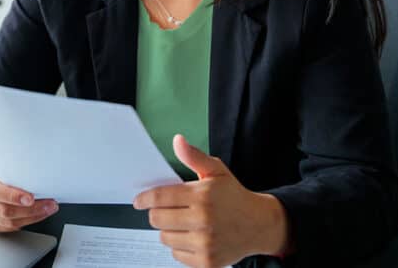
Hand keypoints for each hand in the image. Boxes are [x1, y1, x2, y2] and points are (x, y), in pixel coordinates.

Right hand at [0, 153, 58, 231]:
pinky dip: (24, 222)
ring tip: (48, 209)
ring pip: (7, 222)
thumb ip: (12, 159)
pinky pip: (6, 228)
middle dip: (30, 209)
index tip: (31, 198)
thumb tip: (37, 156)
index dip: (12, 196)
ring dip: (32, 217)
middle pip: (3, 210)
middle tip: (49, 204)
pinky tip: (36, 215)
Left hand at [132, 135, 290, 267]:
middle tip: (168, 209)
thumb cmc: (233, 196)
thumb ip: (194, 156)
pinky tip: (193, 236)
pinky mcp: (206, 262)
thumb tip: (178, 141)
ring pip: (165, 237)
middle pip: (157, 219)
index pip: (160, 197)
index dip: (144, 199)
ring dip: (169, 230)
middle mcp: (203, 220)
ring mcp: (205, 243)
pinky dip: (180, 246)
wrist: (258, 225)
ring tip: (184, 222)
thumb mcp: (217, 171)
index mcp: (202, 196)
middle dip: (158, 213)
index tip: (138, 200)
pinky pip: (176, 254)